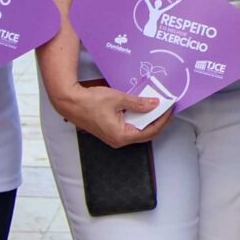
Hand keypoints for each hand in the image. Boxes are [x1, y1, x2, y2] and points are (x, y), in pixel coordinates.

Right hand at [51, 79, 165, 146]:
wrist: (70, 102)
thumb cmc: (90, 102)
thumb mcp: (118, 99)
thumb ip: (138, 103)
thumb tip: (155, 104)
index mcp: (121, 135)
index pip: (149, 131)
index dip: (162, 120)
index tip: (169, 110)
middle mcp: (118, 140)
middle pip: (145, 133)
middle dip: (157, 121)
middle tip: (167, 109)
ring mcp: (114, 137)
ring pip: (137, 130)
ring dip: (147, 120)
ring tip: (156, 108)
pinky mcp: (110, 131)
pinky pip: (129, 127)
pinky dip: (137, 118)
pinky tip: (141, 108)